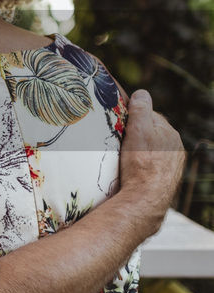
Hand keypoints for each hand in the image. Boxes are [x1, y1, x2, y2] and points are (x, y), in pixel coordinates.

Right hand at [118, 89, 184, 236]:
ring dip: (139, 152)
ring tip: (123, 159)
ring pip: (151, 152)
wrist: (145, 200)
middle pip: (151, 135)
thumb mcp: (138, 129)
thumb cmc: (141, 163)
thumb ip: (140, 109)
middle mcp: (175, 149)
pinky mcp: (165, 181)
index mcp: (170, 134)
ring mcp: (171, 167)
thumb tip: (141, 93)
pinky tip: (131, 172)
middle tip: (119, 141)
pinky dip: (142, 168)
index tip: (120, 123)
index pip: (150, 117)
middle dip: (137, 136)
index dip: (133, 118)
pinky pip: (151, 168)